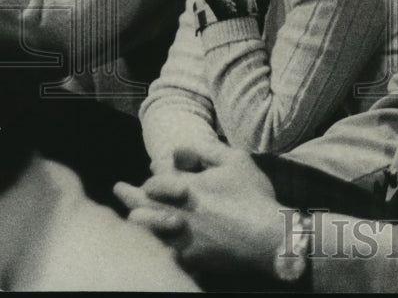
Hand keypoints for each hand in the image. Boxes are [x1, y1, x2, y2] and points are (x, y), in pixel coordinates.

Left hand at [115, 142, 282, 274]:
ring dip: (136, 219)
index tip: (152, 169)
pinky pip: (160, 253)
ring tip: (130, 214)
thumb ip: (206, 150)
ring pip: (144, 231)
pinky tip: (150, 242)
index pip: (154, 180)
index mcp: (187, 188)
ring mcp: (180, 238)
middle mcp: (177, 213)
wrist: (268, 236)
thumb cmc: (253, 195)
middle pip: (140, 204)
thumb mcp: (237, 161)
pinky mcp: (187, 258)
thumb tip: (178, 148)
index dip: (152, 174)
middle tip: (119, 188)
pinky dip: (153, 245)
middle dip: (128, 194)